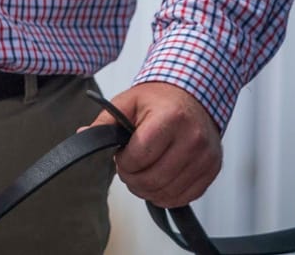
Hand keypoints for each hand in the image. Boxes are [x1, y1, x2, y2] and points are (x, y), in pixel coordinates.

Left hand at [84, 80, 222, 208]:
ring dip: (147, 190)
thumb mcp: (128, 102)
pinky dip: (166, 196)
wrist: (194, 96)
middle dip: (132, 179)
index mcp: (171, 118)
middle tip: (128, 168)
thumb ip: (105, 122)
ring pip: (168, 193)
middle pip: (153, 179)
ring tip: (141, 174)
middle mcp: (193, 139)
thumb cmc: (159, 100)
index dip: (123, 162)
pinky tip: (158, 181)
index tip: (121, 155)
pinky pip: (185, 197)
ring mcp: (206, 157)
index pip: (140, 157)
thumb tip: (83, 136)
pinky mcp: (212, 170)